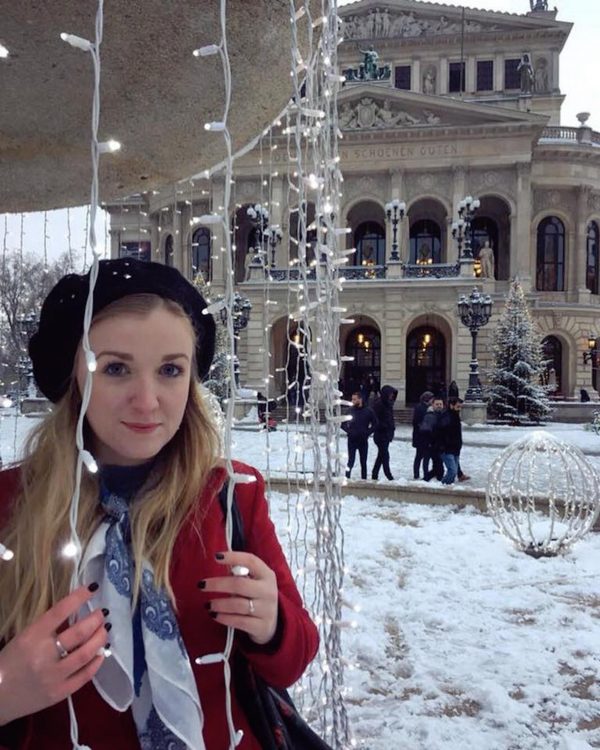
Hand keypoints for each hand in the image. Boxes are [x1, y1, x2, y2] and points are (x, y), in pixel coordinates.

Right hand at [0, 584, 108, 725]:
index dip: (79, 597)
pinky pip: (85, 676)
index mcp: (31, 637)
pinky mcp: (59, 693)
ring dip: (100, 638)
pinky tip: (100, 653)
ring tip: (105, 629)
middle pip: (79, 633)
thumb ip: (47, 627)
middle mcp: (43, 655)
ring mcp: (53, 676)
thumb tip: (75, 612)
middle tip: (103, 613)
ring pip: (86, 653)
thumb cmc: (9, 663)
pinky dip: (97, 662)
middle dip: (96, 619)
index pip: (60, 611)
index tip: (93, 588)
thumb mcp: (23, 638)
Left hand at [201, 551, 278, 645]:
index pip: (251, 561)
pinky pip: (239, 622)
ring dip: (219, 604)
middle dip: (218, 584)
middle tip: (201, 585)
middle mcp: (268, 591)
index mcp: (267, 575)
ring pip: (238, 605)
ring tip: (208, 604)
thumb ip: (240, 575)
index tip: (216, 557)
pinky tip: (214, 615)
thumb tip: (218, 564)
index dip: (234, 557)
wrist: (272, 623)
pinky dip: (224, 618)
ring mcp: (266, 610)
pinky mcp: (261, 627)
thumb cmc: (256, 596)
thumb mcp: (255, 582)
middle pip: (240, 584)